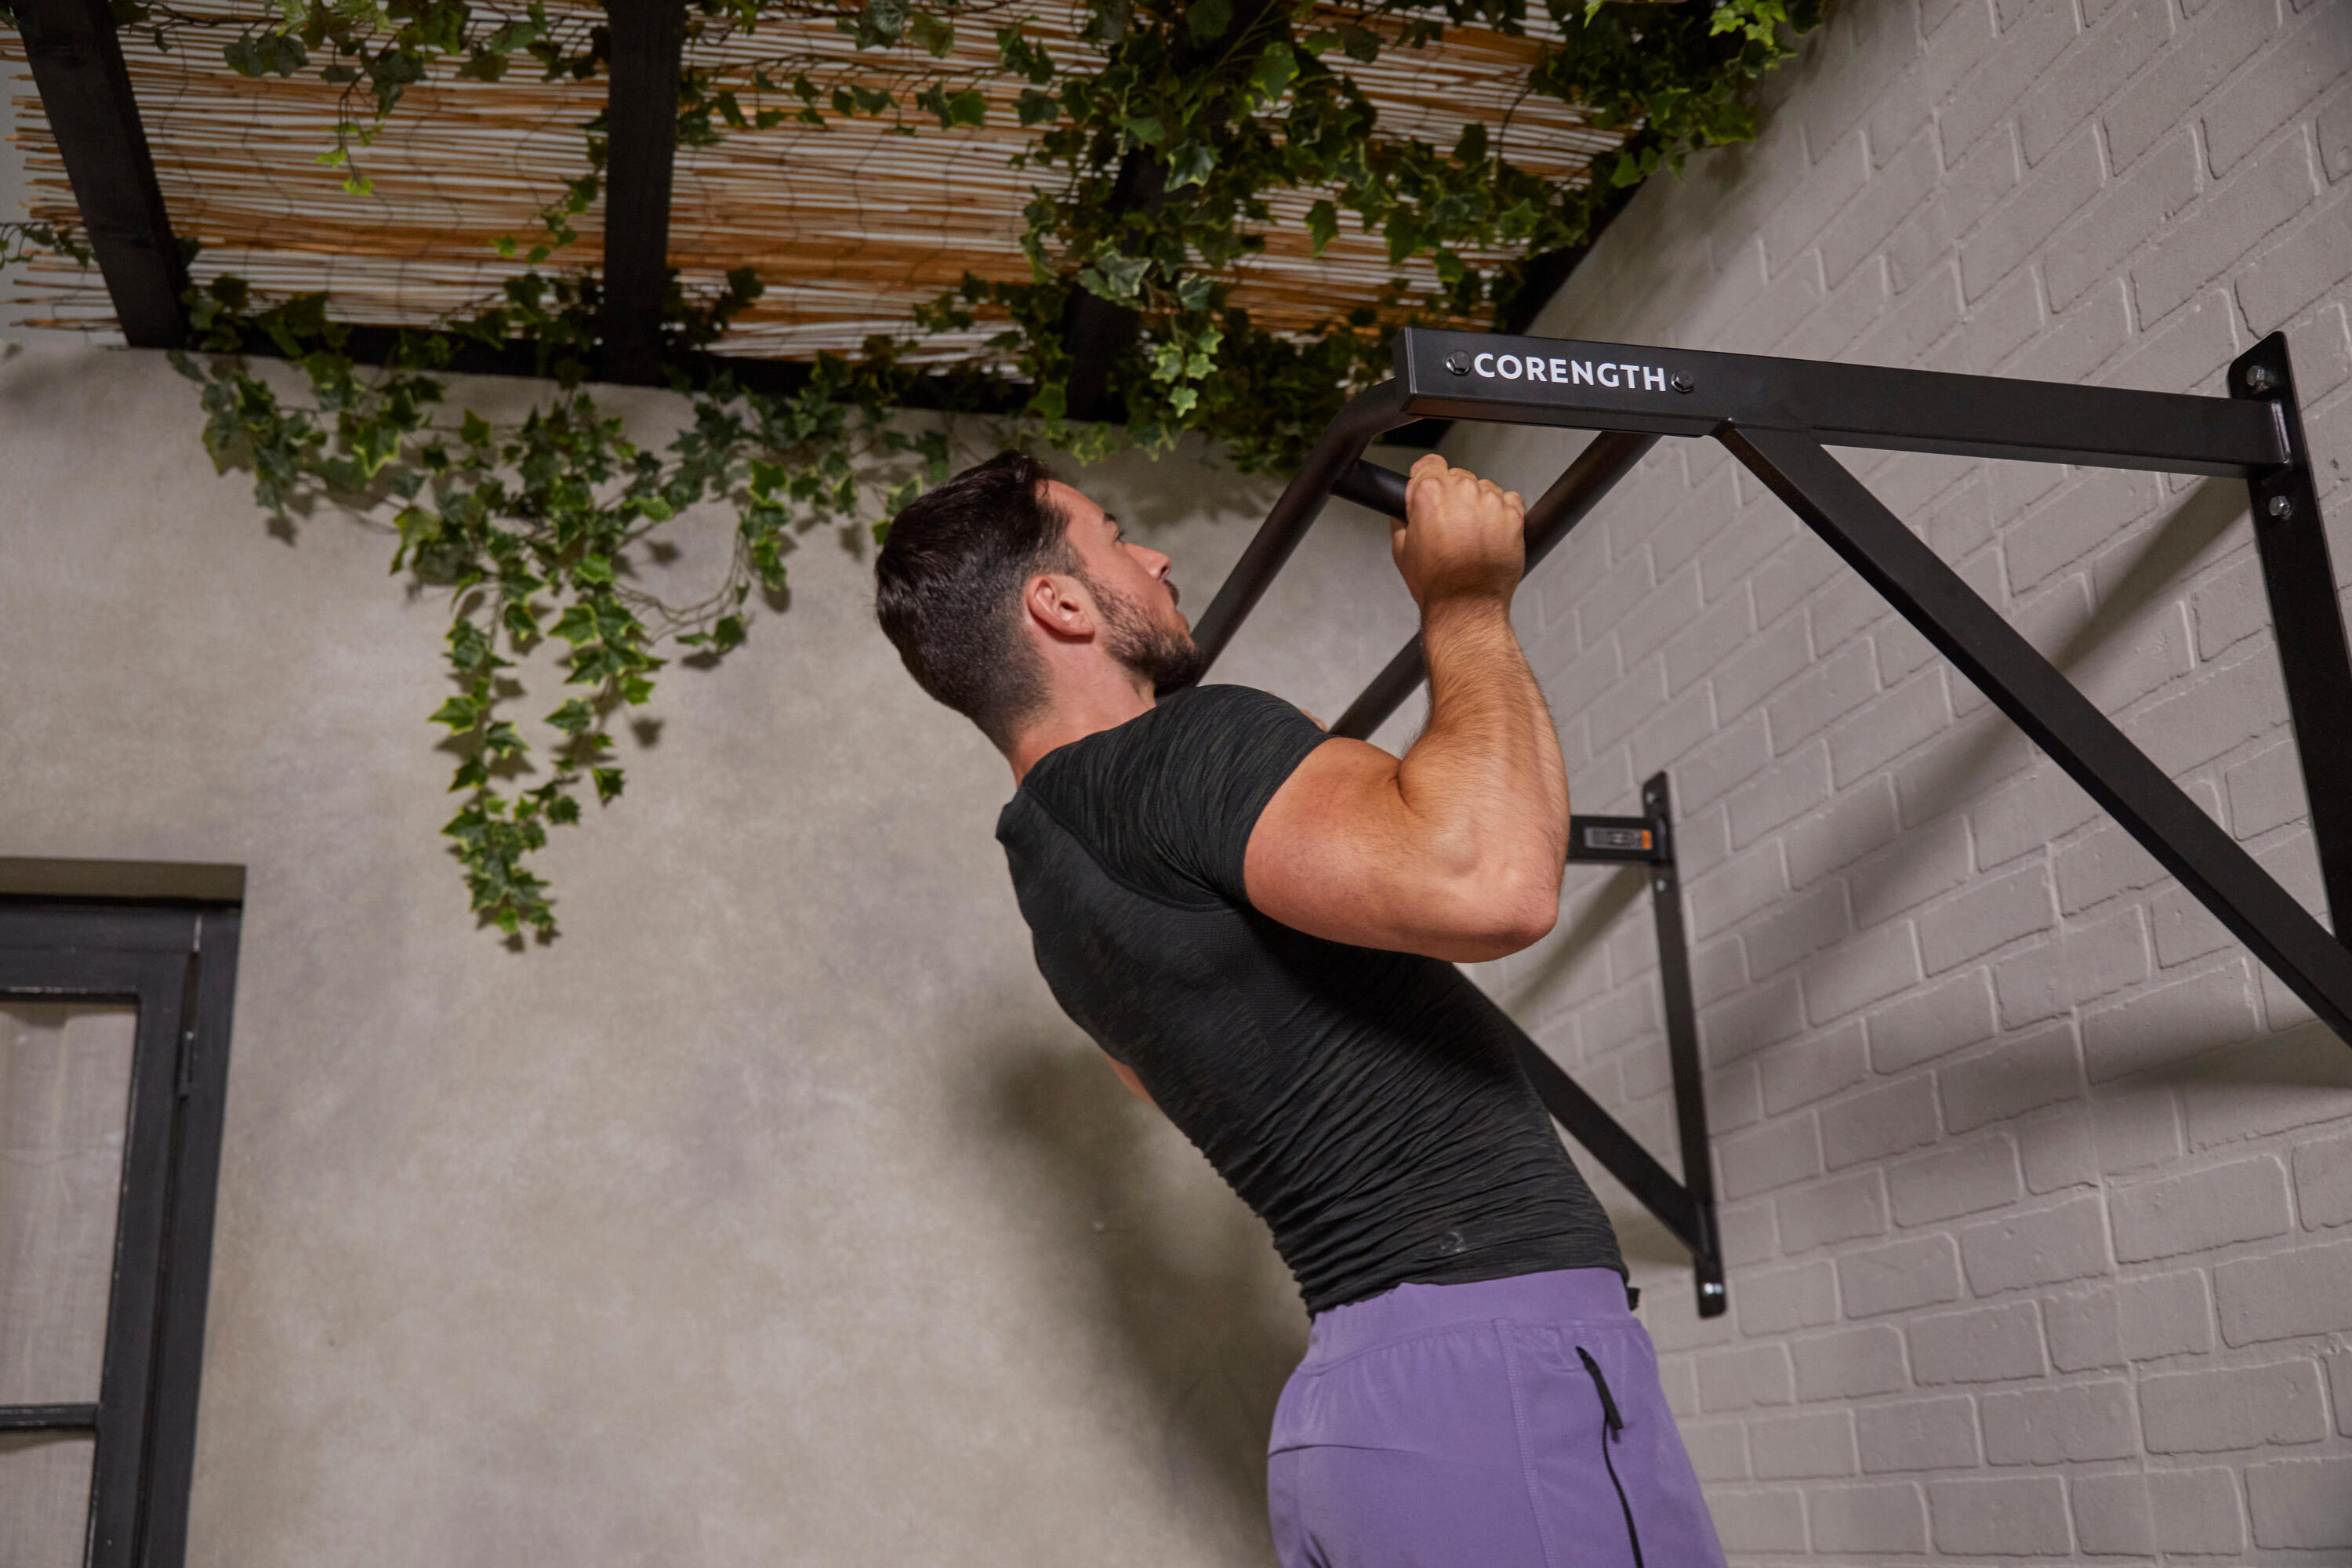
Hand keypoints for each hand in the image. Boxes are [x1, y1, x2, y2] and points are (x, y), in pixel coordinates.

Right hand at [1391, 454, 1526, 610]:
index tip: (1431, 486)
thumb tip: (1405, 510)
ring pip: (1484, 488)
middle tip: (1451, 526)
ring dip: (1478, 505)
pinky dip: (1501, 513)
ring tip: (1472, 535)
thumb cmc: (1437, 582)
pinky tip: (1490, 535)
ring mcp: (1490, 501)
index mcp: (1430, 494)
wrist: (1467, 604)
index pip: (1429, 464)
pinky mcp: (1513, 514)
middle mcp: (1462, 492)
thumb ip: (1402, 519)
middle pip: (1457, 477)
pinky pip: (1508, 500)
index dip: (1427, 476)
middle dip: (1453, 497)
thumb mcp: (1401, 549)